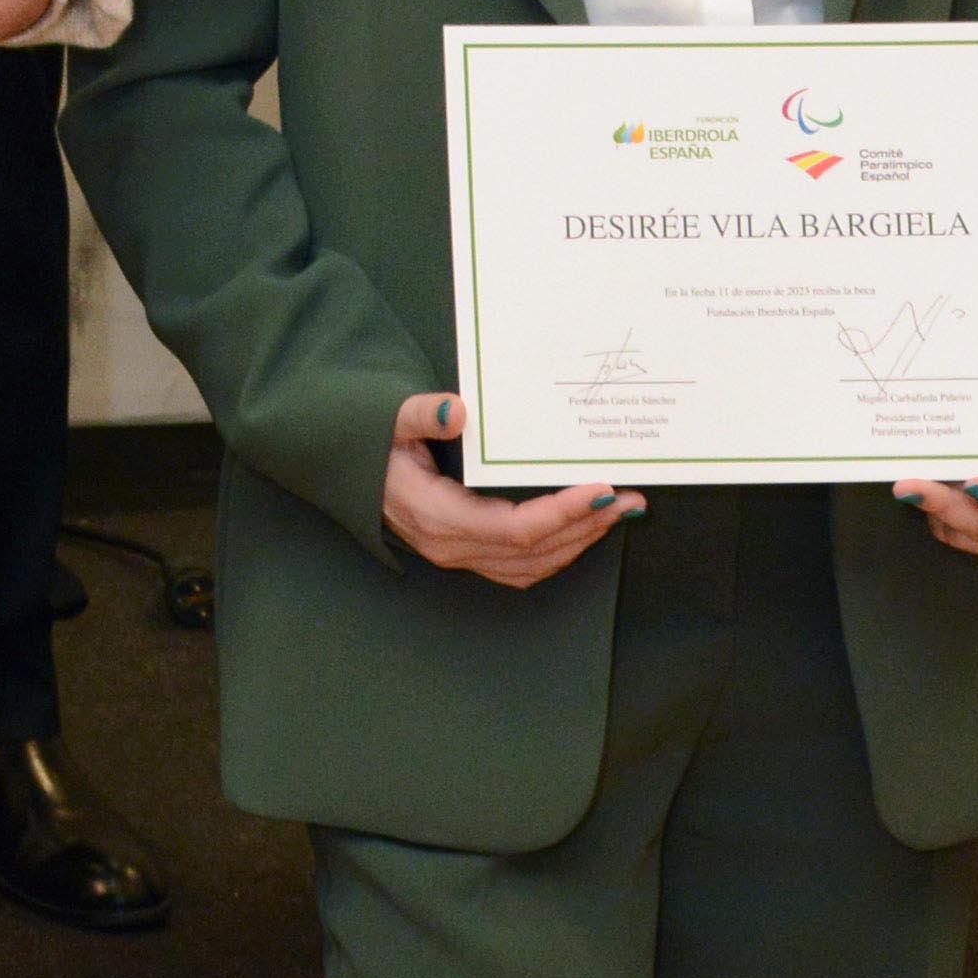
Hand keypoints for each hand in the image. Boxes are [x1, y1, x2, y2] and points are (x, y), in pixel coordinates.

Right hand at [381, 389, 635, 586]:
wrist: (345, 472)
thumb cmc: (369, 444)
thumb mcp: (387, 420)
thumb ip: (420, 415)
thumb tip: (458, 410)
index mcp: (438, 517)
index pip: (516, 529)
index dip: (563, 514)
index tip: (602, 489)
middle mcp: (453, 547)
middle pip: (535, 552)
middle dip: (588, 527)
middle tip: (631, 499)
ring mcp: (460, 556)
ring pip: (534, 565)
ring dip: (580, 542)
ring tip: (618, 512)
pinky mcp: (467, 554)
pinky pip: (523, 567)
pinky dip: (560, 551)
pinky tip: (584, 528)